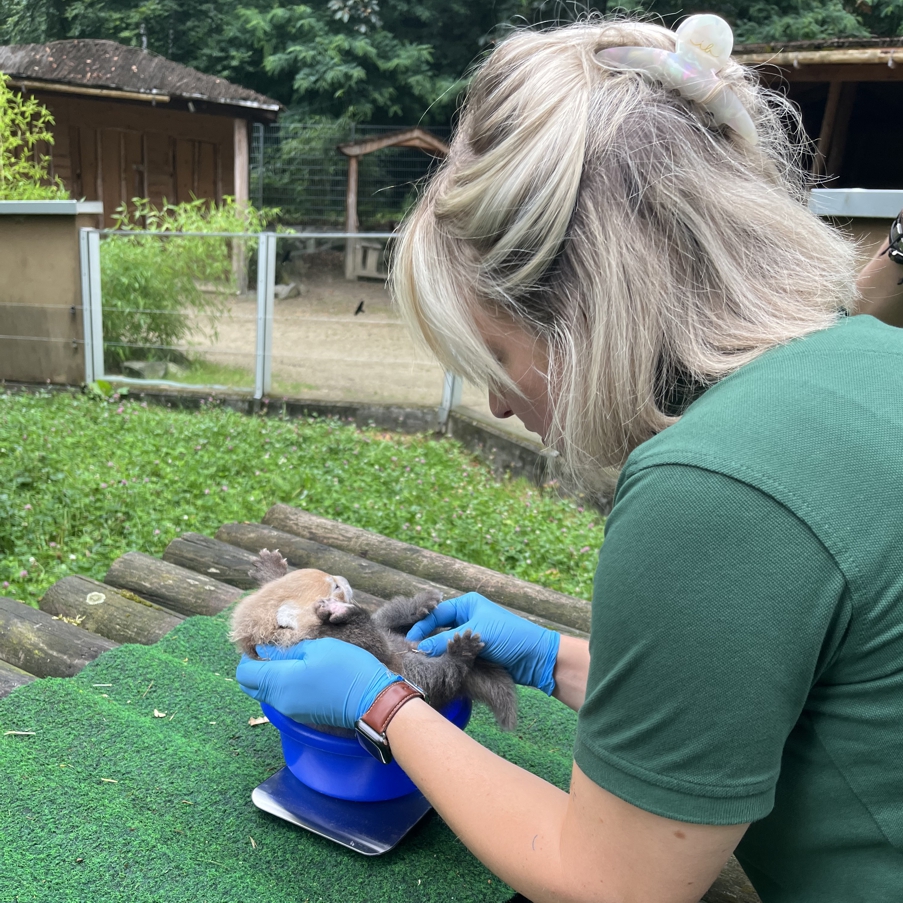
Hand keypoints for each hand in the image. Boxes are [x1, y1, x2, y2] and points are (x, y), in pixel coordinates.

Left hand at [235, 637, 400, 728]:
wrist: (371, 699)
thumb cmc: (345, 668)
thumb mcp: (316, 649)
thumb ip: (286, 651)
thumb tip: (266, 651)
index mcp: (279, 682)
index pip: (244, 673)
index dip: (249, 656)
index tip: (263, 643)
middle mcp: (279, 701)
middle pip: (251, 686)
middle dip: (255, 668)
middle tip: (273, 650)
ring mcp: (291, 711)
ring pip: (267, 693)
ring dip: (270, 677)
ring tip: (291, 659)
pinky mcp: (302, 715)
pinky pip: (282, 699)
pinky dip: (283, 685)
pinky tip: (302, 672)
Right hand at [406, 592, 560, 694]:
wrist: (535, 657)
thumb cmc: (509, 636)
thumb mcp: (476, 634)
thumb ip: (447, 640)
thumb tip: (420, 648)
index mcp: (467, 604)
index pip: (436, 612)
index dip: (422, 626)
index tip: (409, 641)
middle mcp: (467, 617)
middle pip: (438, 627)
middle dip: (426, 639)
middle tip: (411, 653)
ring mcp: (470, 635)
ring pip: (445, 643)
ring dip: (436, 651)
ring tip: (421, 662)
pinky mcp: (475, 653)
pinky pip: (454, 655)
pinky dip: (447, 660)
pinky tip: (437, 667)